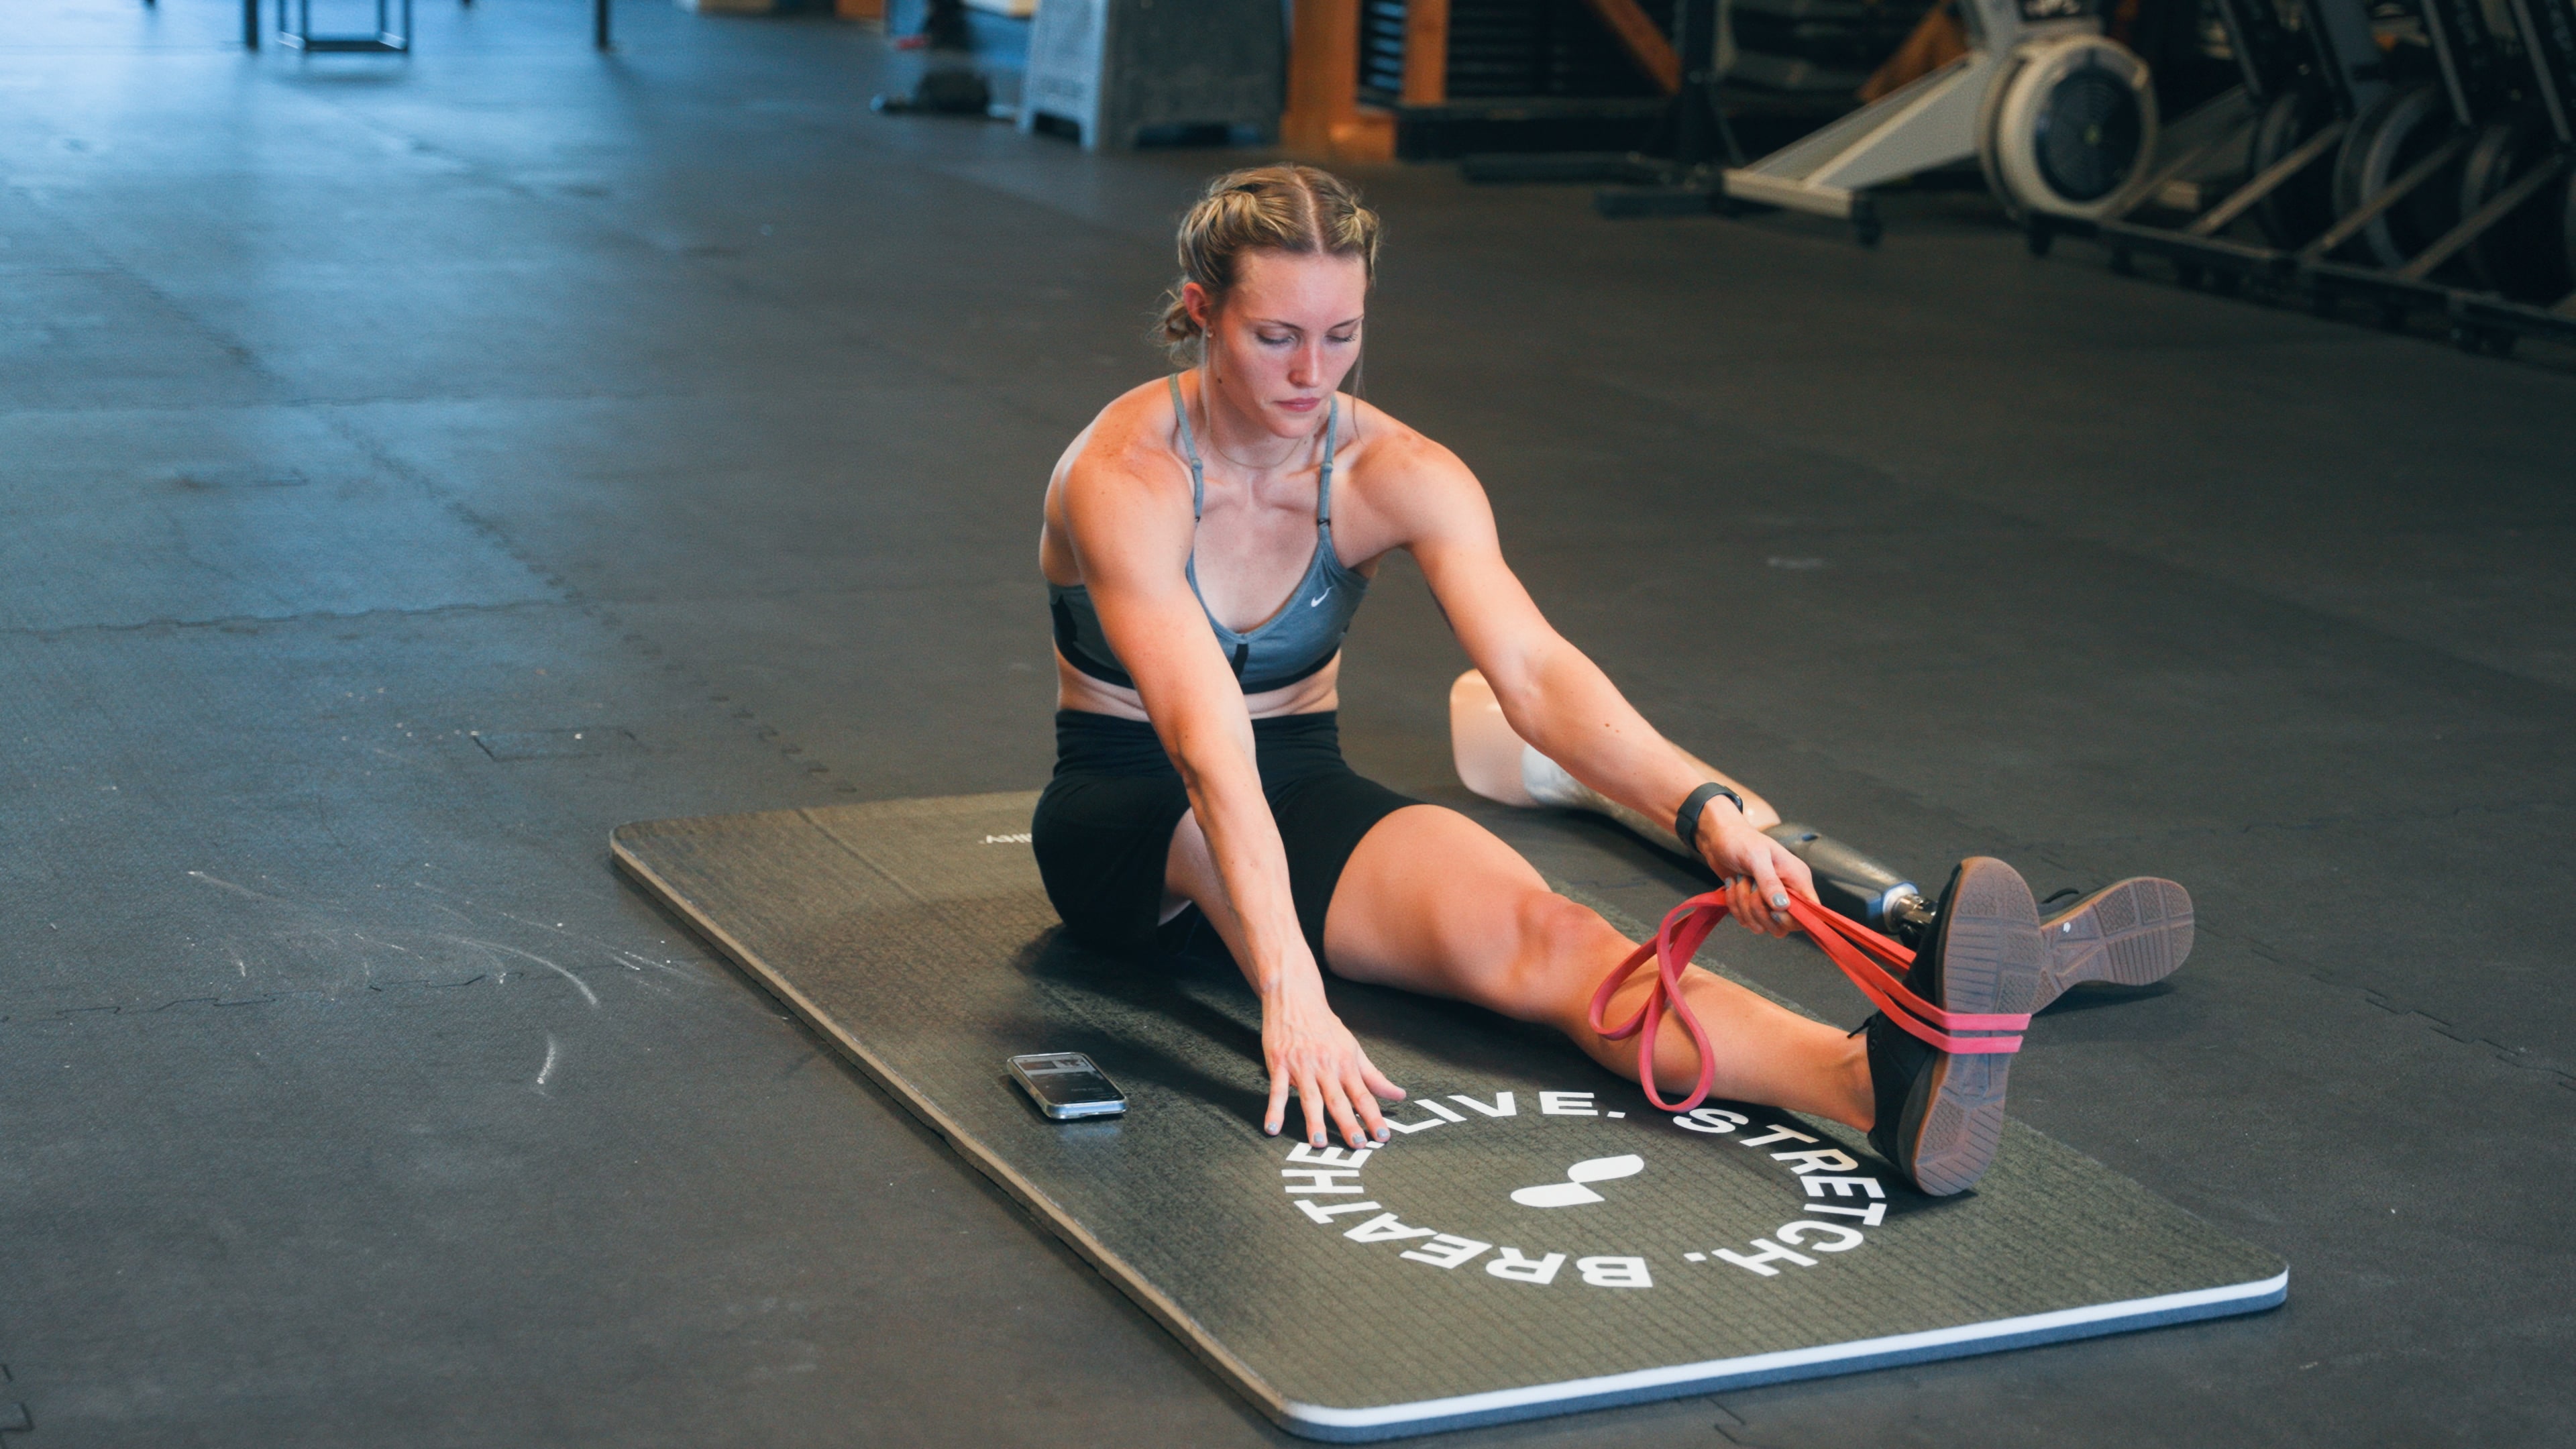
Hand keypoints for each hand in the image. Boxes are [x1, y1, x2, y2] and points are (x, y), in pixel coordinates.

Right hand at [1261, 984, 1404, 1148]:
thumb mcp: (1353, 1048)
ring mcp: (1302, 1066)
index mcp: (1346, 1064)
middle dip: (1349, 1123)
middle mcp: (1326, 1066)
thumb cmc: (1325, 1026)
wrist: (1295, 997)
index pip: (1364, 1095)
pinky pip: (1276, 1090)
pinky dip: (1274, 1109)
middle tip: (1357, 1145)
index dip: (1374, 1117)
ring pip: (1310, 1097)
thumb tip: (1399, 1095)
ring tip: (1318, 1143)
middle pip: (1339, 1100)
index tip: (1383, 1136)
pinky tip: (1273, 1127)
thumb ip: (1375, 1076)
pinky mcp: (1279, 1064)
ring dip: (1314, 1120)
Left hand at [1697, 813, 1819, 938]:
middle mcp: (1787, 893)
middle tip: (1751, 886)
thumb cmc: (1741, 840)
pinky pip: (1747, 921)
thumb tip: (1782, 906)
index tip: (1773, 910)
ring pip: (1763, 925)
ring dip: (1744, 906)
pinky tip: (1733, 885)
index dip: (1794, 918)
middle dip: (1760, 910)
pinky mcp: (1753, 906)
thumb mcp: (1756, 856)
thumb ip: (1769, 881)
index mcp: (1797, 879)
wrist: (1719, 838)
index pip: (1810, 911)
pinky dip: (1735, 906)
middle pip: (1784, 925)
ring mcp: (1769, 902)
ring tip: (1740, 881)